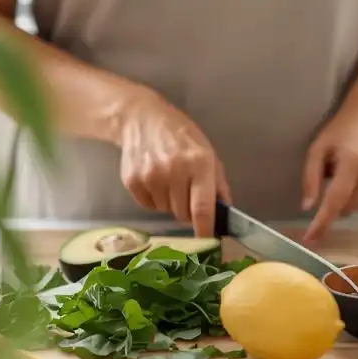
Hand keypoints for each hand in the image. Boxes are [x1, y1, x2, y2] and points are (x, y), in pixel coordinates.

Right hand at [118, 91, 231, 236]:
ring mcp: (151, 177)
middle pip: (183, 214)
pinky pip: (148, 205)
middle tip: (185, 191)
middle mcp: (174, 171)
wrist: (142, 118)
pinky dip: (154, 199)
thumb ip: (218, 183)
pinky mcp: (132, 181)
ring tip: (168, 179)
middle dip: (187, 210)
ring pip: (166, 211)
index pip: (202, 208)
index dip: (205, 229)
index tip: (208, 240)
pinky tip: (154, 178)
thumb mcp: (207, 151)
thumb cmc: (180, 134)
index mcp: (199, 164)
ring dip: (170, 202)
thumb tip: (225, 210)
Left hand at [300, 108, 357, 243]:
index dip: (322, 222)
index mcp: (354, 162)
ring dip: (345, 200)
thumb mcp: (318, 147)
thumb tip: (308, 207)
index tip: (311, 239)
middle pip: (344, 207)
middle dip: (331, 202)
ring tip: (347, 174)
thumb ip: (310, 177)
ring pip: (355, 209)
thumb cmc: (341, 131)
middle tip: (331, 177)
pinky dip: (357, 198)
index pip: (336, 199)